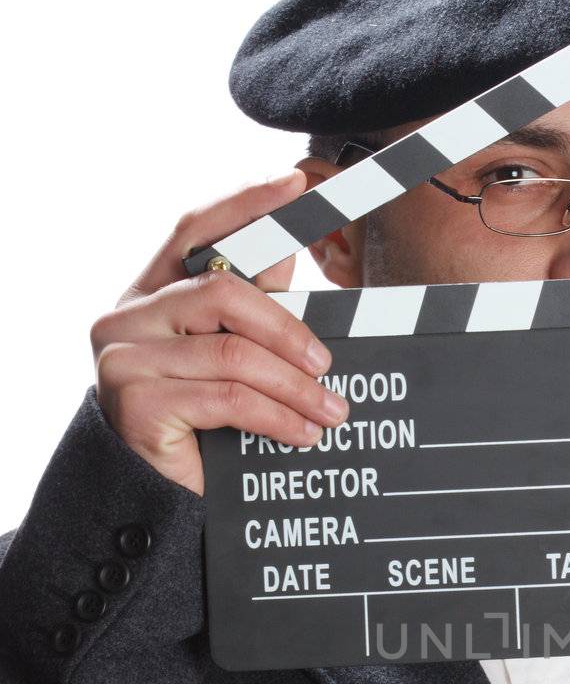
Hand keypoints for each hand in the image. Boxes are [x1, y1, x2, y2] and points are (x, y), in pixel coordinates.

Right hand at [91, 169, 346, 496]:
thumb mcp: (231, 359)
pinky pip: (226, 397)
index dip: (244, 205)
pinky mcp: (136, 401)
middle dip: (288, 328)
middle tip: (327, 365)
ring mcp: (124, 356)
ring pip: (232, 352)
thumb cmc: (200, 425)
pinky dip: (277, 416)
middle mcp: (127, 314)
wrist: (160, 498)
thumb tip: (293, 250)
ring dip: (295, 386)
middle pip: (221, 290)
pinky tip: (303, 433)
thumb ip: (252, 308)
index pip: (194, 229)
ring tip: (331, 411)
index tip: (295, 186)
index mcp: (150, 292)